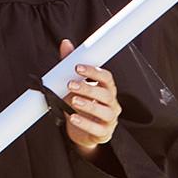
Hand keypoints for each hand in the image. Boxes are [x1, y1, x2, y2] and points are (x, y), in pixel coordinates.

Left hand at [59, 39, 120, 154]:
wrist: (78, 129)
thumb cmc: (78, 102)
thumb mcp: (73, 83)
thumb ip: (69, 64)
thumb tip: (65, 43)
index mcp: (106, 89)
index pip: (107, 78)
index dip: (94, 71)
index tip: (77, 67)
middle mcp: (111, 103)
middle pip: (106, 94)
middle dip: (88, 88)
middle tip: (70, 85)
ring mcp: (109, 120)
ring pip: (105, 112)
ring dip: (88, 106)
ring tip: (73, 101)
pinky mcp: (103, 134)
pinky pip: (98, 130)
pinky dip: (85, 124)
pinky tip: (73, 118)